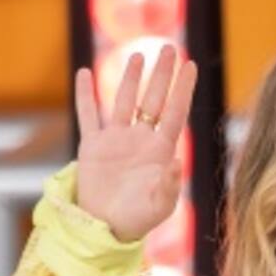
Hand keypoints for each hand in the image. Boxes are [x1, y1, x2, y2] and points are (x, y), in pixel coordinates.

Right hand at [74, 44, 197, 242]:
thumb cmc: (137, 220)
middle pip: (153, 99)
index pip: (174, 112)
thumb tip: (177, 162)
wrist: (105, 228)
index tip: (191, 65)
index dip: (182, 89)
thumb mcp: (159, 206)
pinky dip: (85, 95)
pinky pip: (88, 115)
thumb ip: (170, 185)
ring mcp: (116, 141)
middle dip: (161, 74)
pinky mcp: (92, 146)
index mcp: (160, 151)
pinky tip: (84, 72)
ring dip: (130, 78)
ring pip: (124, 101)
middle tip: (168, 47)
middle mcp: (140, 140)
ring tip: (137, 55)